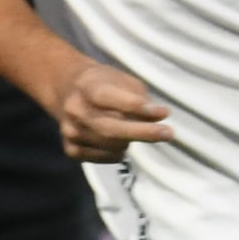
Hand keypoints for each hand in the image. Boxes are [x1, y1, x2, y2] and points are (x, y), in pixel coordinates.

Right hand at [49, 56, 170, 158]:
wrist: (69, 91)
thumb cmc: (106, 85)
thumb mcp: (125, 82)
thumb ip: (140, 98)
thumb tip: (158, 117)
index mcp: (87, 85)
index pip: (107, 97)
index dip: (135, 105)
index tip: (164, 112)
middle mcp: (74, 108)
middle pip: (108, 127)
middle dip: (142, 132)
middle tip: (168, 133)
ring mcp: (69, 129)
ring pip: (109, 144)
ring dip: (129, 141)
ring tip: (135, 131)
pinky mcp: (70, 147)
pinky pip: (101, 157)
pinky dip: (117, 153)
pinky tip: (121, 143)